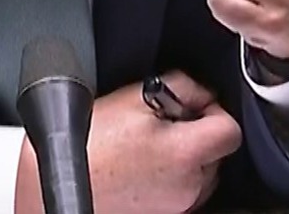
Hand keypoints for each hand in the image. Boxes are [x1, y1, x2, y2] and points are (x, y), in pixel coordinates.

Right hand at [15, 72, 242, 213]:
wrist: (58, 182)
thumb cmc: (90, 143)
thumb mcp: (136, 96)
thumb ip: (182, 87)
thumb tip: (202, 94)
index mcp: (186, 154)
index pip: (231, 130)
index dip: (213, 111)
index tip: (194, 106)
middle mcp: (190, 187)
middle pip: (216, 152)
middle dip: (195, 133)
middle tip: (160, 122)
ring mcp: (177, 205)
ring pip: (199, 172)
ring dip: (182, 155)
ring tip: (144, 143)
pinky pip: (181, 188)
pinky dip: (169, 174)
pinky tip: (140, 163)